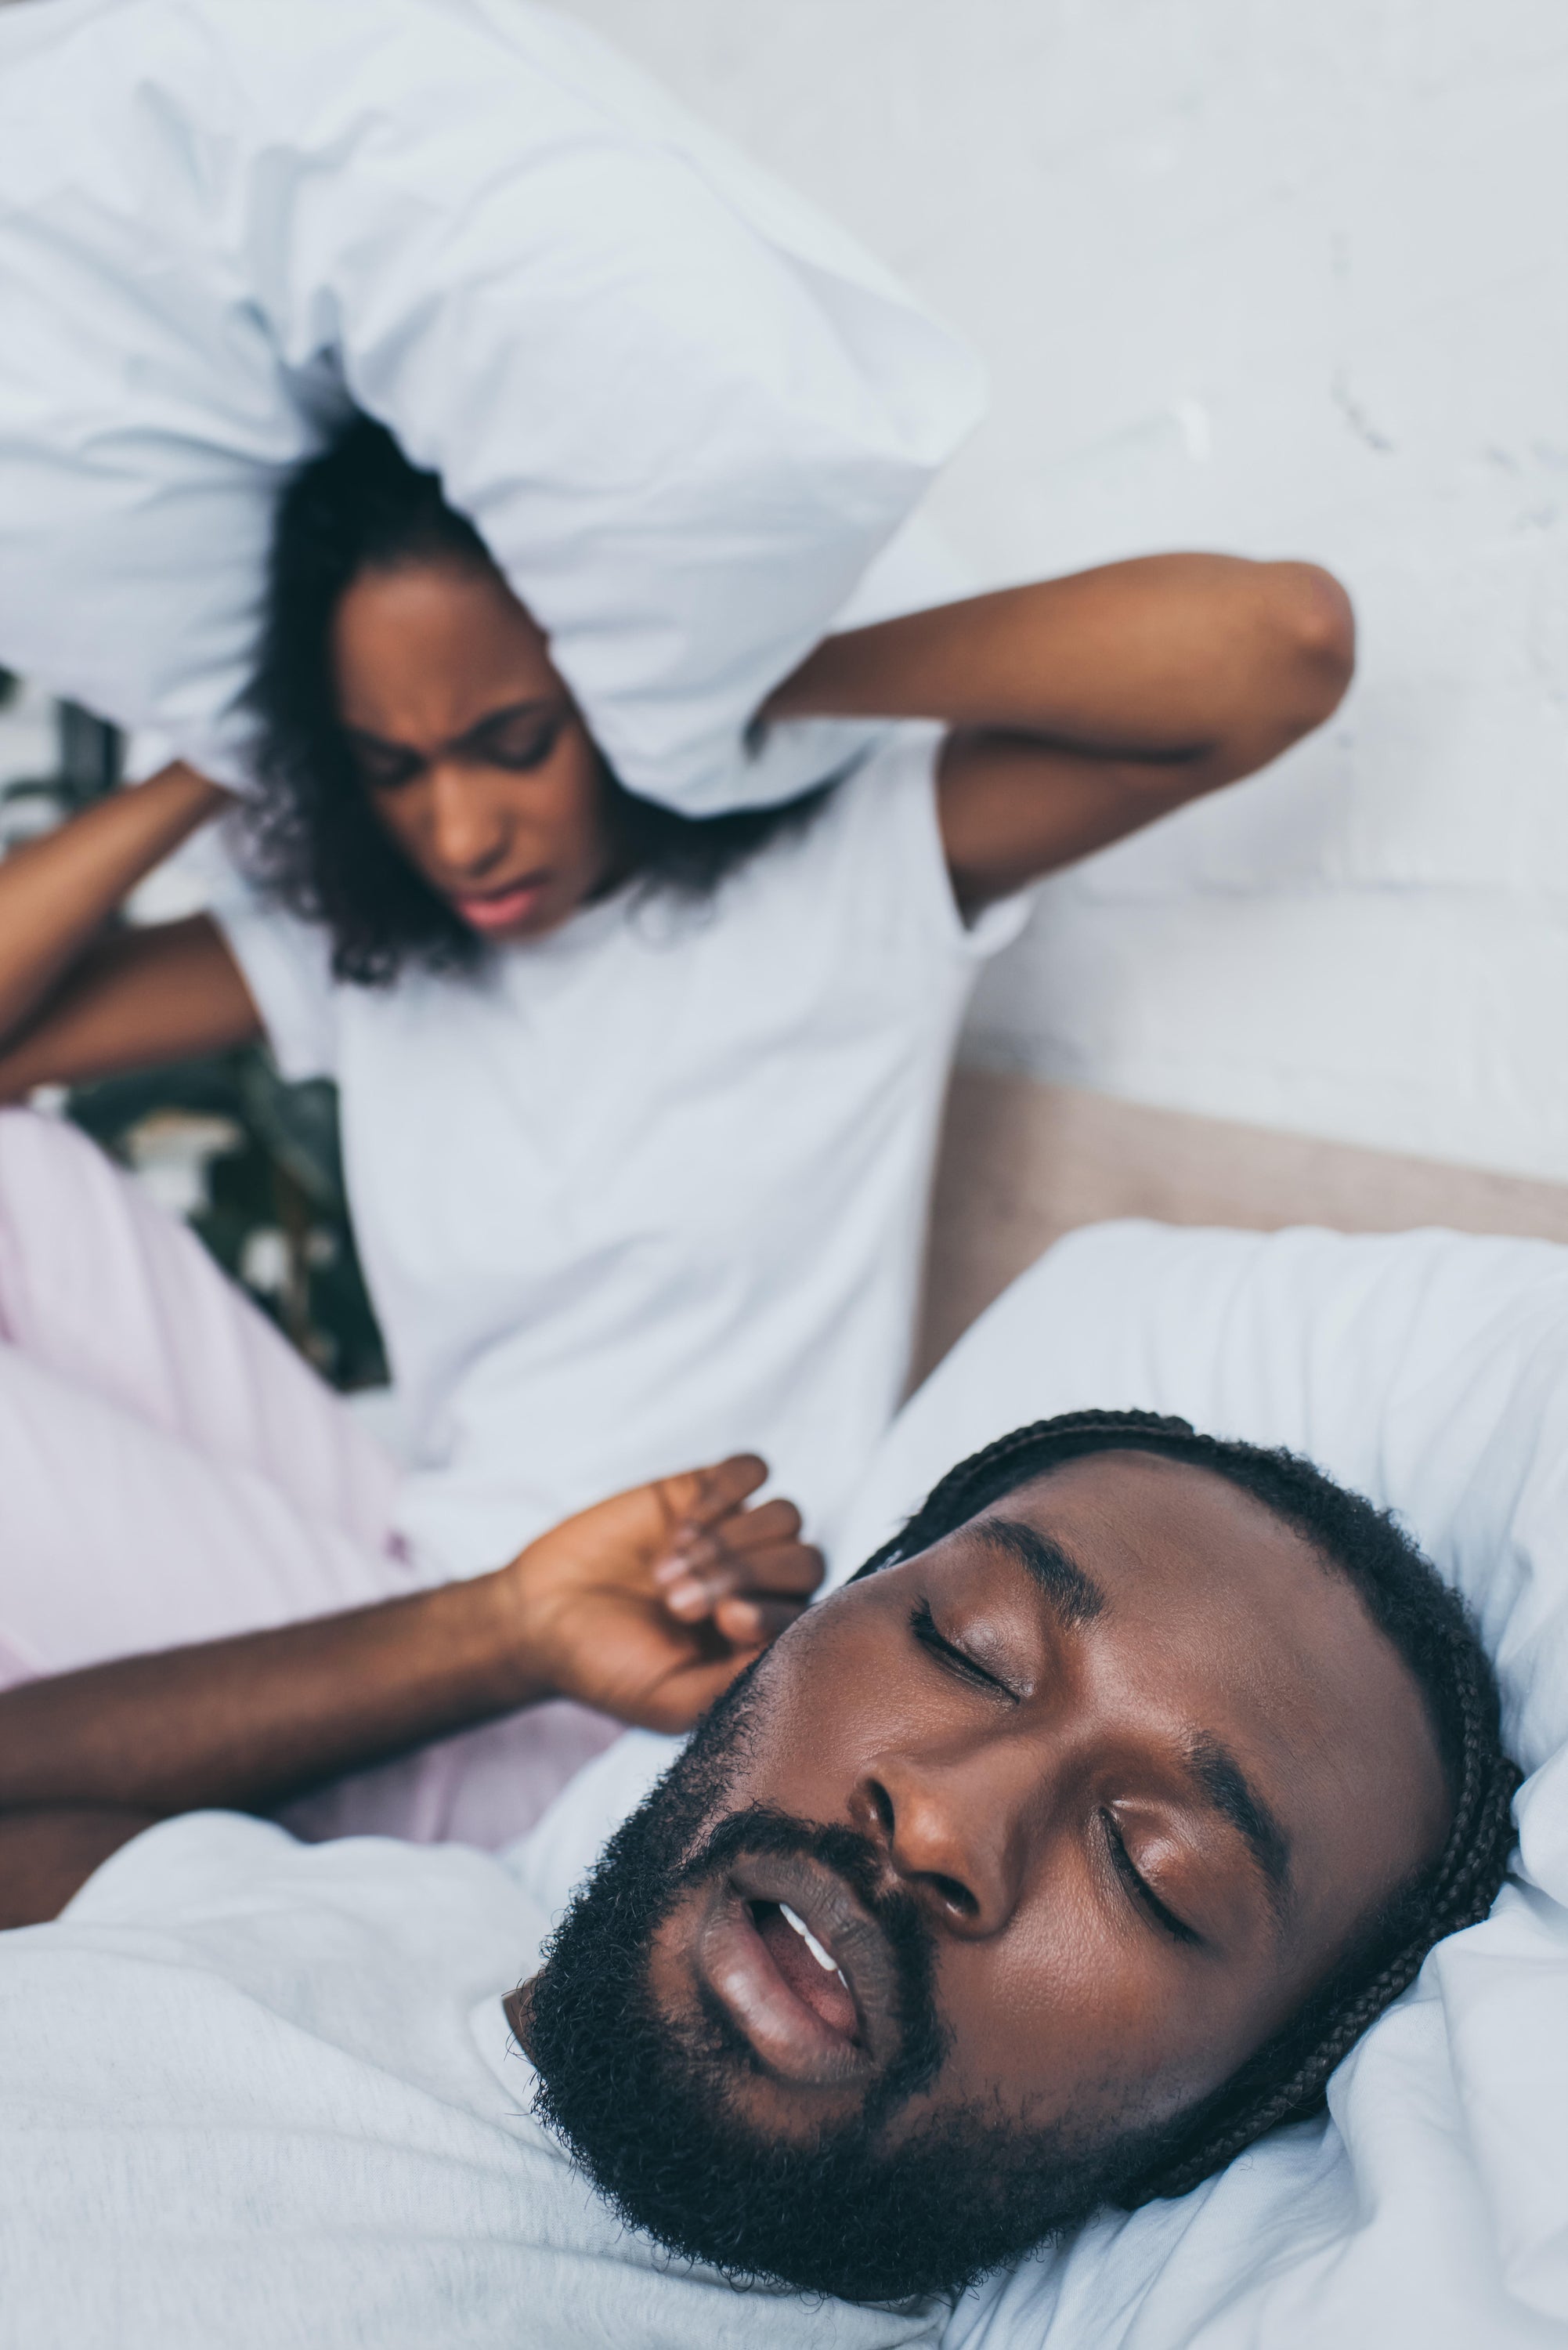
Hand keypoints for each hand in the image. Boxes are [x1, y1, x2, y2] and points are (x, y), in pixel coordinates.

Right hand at [500, 1456, 823, 1734]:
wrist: (543, 1618)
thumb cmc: (610, 1669)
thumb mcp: (673, 1701)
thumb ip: (737, 1684)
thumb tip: (799, 1655)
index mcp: (766, 1638)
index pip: (811, 1616)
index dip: (772, 1611)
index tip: (724, 1620)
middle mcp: (763, 1584)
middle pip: (804, 1560)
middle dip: (743, 1576)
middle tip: (678, 1602)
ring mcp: (739, 1532)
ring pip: (785, 1515)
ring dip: (727, 1541)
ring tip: (666, 1570)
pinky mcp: (707, 1490)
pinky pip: (751, 1470)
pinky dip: (722, 1495)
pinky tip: (680, 1526)